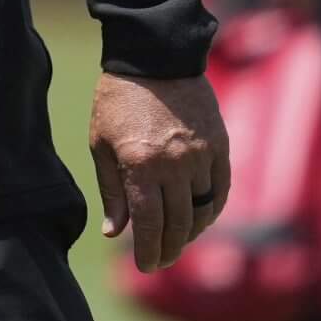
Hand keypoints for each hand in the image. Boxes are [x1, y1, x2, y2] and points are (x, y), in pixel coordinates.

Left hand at [89, 72, 230, 272]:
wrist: (155, 54)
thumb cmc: (118, 99)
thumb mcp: (100, 143)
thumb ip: (111, 190)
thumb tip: (114, 232)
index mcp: (140, 165)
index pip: (149, 224)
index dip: (148, 251)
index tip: (145, 266)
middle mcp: (174, 164)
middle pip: (177, 223)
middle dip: (168, 248)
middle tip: (160, 261)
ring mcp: (200, 154)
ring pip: (202, 210)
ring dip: (190, 232)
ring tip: (178, 241)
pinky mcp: (219, 144)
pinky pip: (220, 188)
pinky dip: (211, 209)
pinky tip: (200, 217)